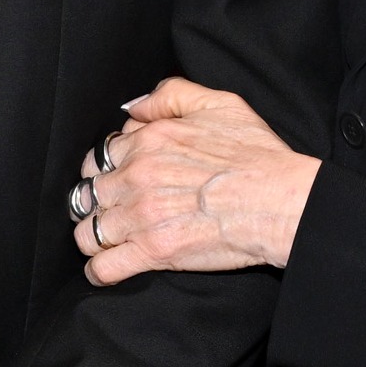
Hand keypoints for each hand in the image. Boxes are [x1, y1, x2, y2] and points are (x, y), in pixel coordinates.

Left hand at [71, 76, 320, 285]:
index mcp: (148, 141)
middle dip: (97, 202)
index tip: (116, 178)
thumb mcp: (219, 104)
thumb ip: (171, 96)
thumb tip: (135, 108)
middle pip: (90, 193)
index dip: (107, 168)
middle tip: (111, 209)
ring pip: (88, 230)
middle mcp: (136, 176)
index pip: (102, 155)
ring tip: (105, 240)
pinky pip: (104, 267)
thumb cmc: (256, 155)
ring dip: (93, 236)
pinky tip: (105, 268)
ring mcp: (141, 216)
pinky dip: (100, 270)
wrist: (277, 199)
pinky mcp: (152, 252)